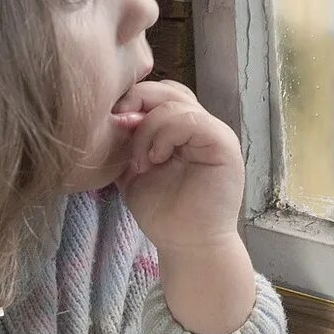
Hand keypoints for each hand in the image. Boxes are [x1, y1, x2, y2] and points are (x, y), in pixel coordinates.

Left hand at [112, 80, 243, 253]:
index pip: (158, 93)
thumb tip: (112, 114)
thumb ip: (126, 140)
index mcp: (180, 128)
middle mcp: (200, 125)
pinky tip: (155, 159)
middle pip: (168, 89)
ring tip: (140, 161)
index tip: (111, 125)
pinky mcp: (223, 144)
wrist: (186, 245)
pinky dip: (165, 134)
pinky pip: (191, 120)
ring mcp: (214, 133)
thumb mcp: (133, 169)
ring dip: (148, 128)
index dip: (133, 100)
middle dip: (137, 103)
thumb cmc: (162, 212)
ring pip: (176, 102)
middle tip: (119, 130)